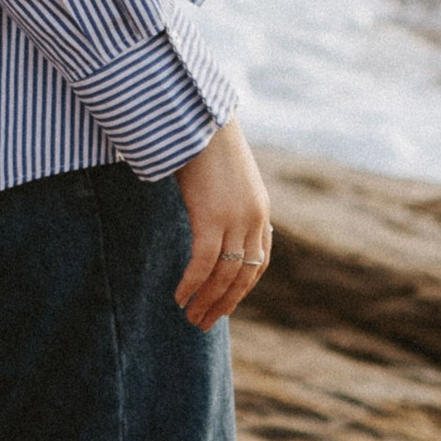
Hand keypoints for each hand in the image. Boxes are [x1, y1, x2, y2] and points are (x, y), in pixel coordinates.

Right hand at [173, 117, 274, 329]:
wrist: (201, 117)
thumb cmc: (206, 143)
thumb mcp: (225, 177)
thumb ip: (225, 201)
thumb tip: (211, 215)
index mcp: (260, 211)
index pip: (258, 263)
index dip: (241, 288)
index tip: (224, 304)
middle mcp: (253, 219)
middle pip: (242, 275)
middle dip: (223, 303)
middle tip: (204, 323)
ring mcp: (234, 219)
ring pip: (224, 274)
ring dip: (206, 300)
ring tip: (191, 318)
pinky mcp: (212, 216)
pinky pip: (203, 262)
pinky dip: (192, 283)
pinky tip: (180, 297)